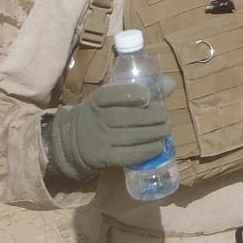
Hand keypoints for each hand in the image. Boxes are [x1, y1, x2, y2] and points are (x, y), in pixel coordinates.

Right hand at [46, 83, 169, 180]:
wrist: (72, 142)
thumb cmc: (100, 115)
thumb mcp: (109, 99)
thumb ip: (136, 91)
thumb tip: (170, 84)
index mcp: (96, 101)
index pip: (111, 95)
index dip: (131, 94)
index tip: (147, 96)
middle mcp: (97, 119)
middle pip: (126, 117)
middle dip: (152, 116)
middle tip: (165, 117)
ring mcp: (100, 140)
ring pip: (131, 136)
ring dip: (154, 134)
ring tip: (165, 130)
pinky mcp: (105, 158)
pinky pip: (129, 155)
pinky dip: (147, 151)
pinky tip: (158, 146)